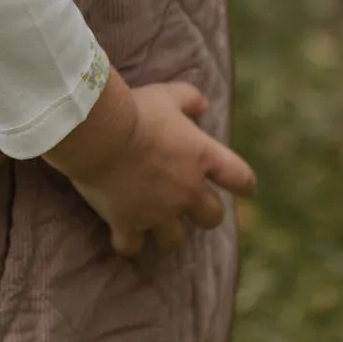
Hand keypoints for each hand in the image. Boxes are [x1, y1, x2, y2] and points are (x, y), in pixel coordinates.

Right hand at [45, 70, 255, 255]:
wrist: (100, 134)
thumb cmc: (136, 110)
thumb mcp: (168, 95)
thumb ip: (190, 99)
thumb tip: (203, 106)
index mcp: (202, 158)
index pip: (241, 179)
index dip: (242, 183)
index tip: (237, 184)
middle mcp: (186, 191)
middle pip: (212, 218)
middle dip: (203, 213)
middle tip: (187, 203)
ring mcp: (157, 212)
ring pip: (174, 240)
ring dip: (167, 232)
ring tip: (154, 222)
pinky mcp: (127, 224)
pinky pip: (131, 246)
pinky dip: (127, 241)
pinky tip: (122, 232)